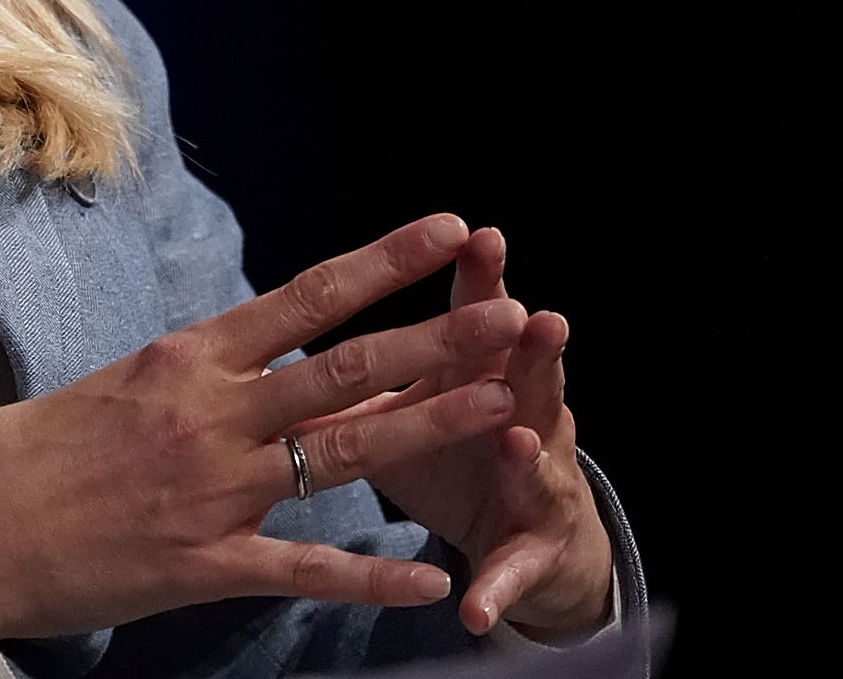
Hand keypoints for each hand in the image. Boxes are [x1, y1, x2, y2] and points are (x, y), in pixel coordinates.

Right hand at [0, 215, 531, 640]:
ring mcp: (215, 490)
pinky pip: (304, 568)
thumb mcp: (130, 376)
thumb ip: (210, 364)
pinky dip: (371, 575)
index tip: (450, 228)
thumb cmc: (45, 445)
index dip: (386, 261)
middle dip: (437, 339)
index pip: (309, 295)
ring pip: (343, 454)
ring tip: (501, 406)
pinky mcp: (206, 563)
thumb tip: (273, 336)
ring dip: (428, 426)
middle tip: (510, 314)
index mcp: (193, 355)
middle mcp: (214, 413)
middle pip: (346, 367)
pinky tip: (430, 579)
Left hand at [295, 227, 612, 637]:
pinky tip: (473, 609)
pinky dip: (495, 588)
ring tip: (519, 441)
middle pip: (530, 378)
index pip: (484, 316)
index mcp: (492, 374)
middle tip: (534, 318)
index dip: (481, 278)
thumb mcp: (420, 404)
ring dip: (527, 456)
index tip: (474, 234)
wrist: (534, 540)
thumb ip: (378, 367)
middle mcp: (529, 419)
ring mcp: (538, 488)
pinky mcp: (532, 556)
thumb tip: (304, 321)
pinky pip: (512, 573)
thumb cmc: (461, 447)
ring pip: (538, 467)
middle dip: (531, 351)